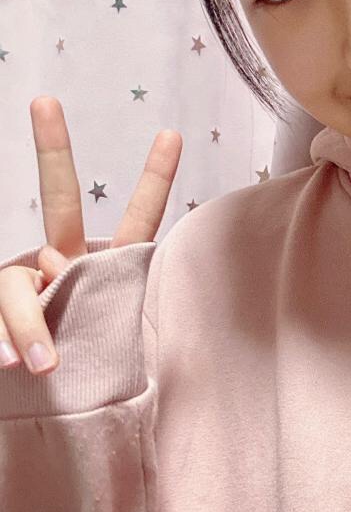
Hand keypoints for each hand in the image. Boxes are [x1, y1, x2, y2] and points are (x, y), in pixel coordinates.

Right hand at [0, 97, 181, 373]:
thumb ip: (103, 314)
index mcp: (102, 269)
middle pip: (60, 201)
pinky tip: (10, 364)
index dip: (154, 180)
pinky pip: (1, 321)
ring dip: (29, 323)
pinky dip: (6, 341)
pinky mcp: (0, 313)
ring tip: (39, 365)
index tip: (172, 134)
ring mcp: (26, 284)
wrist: (43, 410)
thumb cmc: (89, 376)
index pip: (137, 221)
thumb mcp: (115, 349)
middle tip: (46, 101)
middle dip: (53, 151)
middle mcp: (61, 264)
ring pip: (19, 285)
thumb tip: (52, 287)